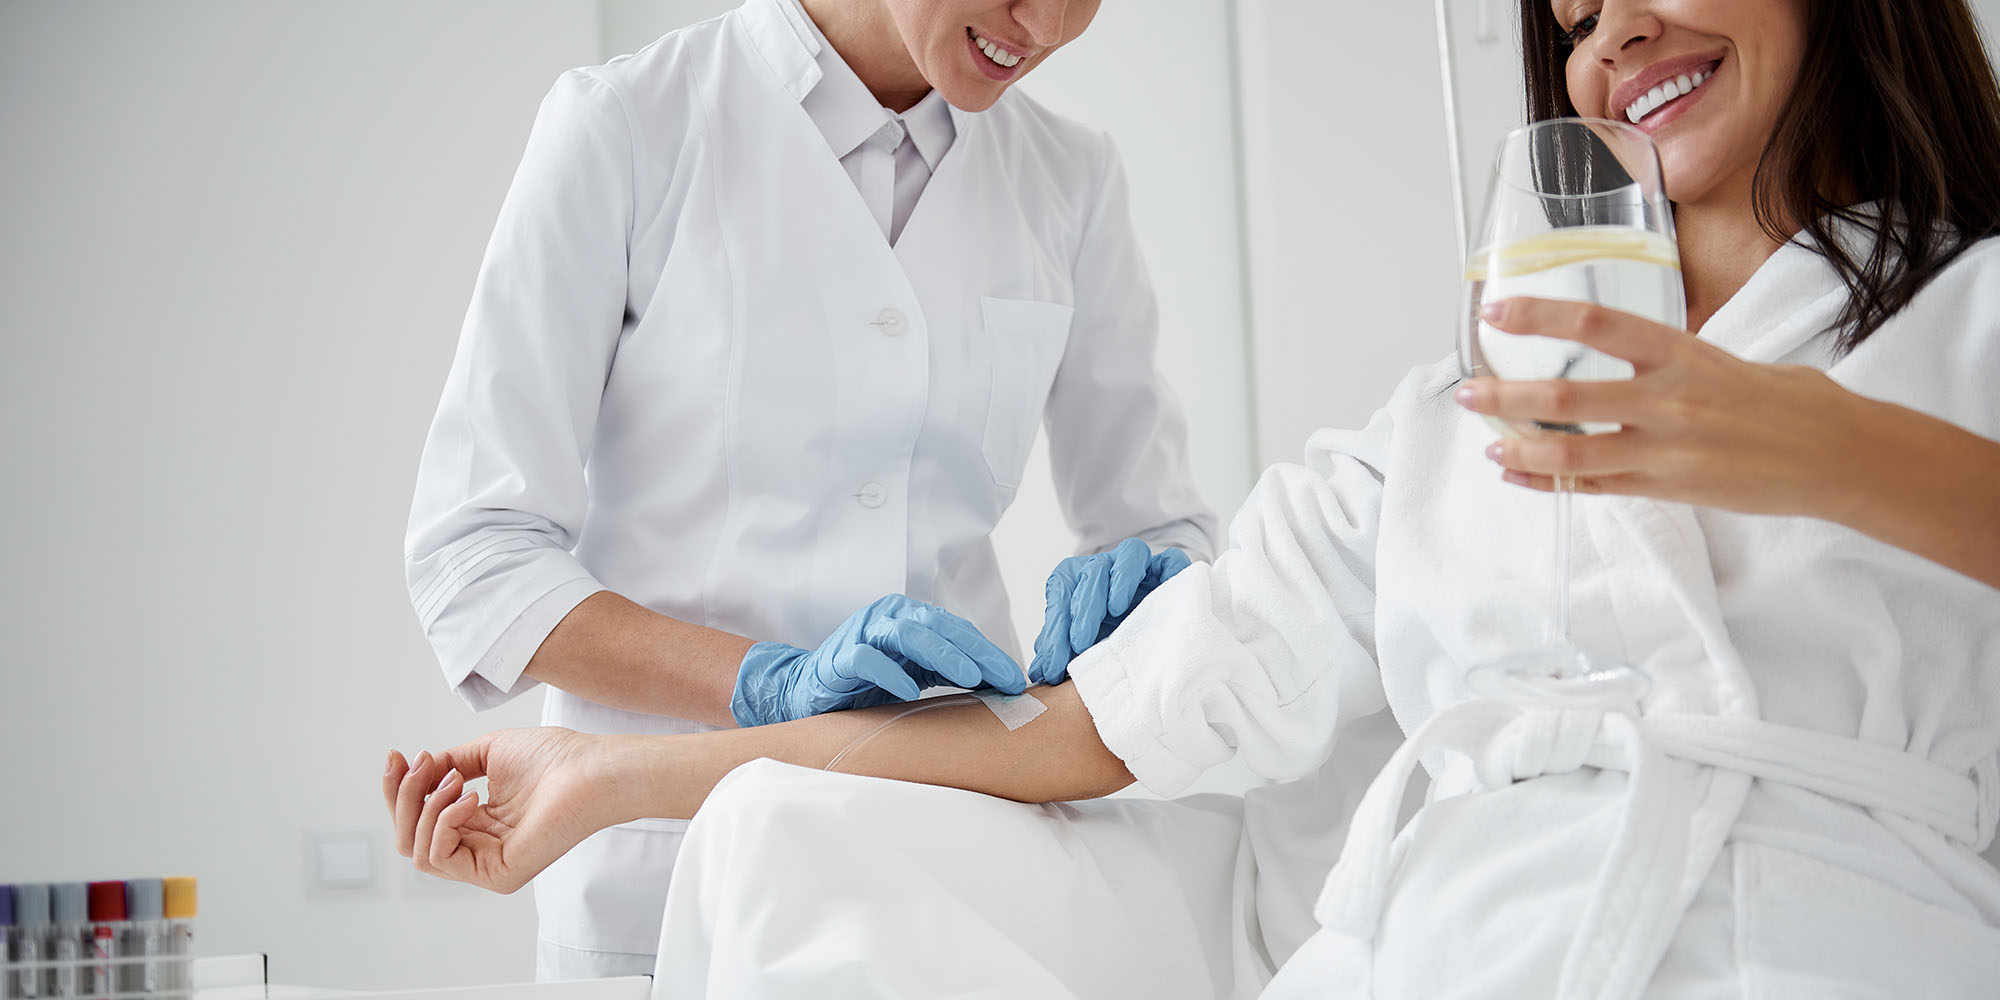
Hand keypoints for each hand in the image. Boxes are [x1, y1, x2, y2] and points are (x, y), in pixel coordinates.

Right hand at [384, 728, 614, 893]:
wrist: (591, 769)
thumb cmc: (554, 758)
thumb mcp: (488, 752)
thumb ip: (450, 763)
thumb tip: (419, 770)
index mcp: (477, 823)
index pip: (418, 819)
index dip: (400, 788)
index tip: (396, 755)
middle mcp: (479, 847)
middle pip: (408, 838)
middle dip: (403, 796)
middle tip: (418, 763)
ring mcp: (487, 865)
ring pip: (417, 850)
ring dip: (425, 807)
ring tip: (456, 779)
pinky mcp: (497, 875)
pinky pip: (441, 858)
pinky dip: (443, 822)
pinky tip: (469, 798)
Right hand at [731, 594, 1024, 726]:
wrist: (810, 692)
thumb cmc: (869, 683)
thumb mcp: (916, 673)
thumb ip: (950, 671)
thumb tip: (1001, 686)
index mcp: (911, 619)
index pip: (958, 630)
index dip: (989, 652)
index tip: (1015, 679)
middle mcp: (889, 618)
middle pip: (939, 626)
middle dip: (975, 652)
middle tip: (1003, 677)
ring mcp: (862, 633)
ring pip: (906, 633)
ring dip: (941, 653)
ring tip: (969, 677)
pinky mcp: (838, 657)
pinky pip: (866, 658)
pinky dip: (889, 673)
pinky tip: (910, 691)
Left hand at [1029, 537, 1191, 684]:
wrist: (1141, 639)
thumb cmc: (1103, 639)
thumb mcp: (1077, 647)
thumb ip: (1058, 651)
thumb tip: (1040, 671)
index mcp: (1076, 580)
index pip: (1063, 592)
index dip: (1057, 629)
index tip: (1055, 662)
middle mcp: (1105, 567)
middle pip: (1094, 572)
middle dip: (1085, 606)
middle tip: (1081, 641)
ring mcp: (1139, 566)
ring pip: (1131, 553)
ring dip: (1122, 578)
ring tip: (1116, 609)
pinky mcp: (1168, 570)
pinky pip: (1172, 560)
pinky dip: (1171, 570)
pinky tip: (1163, 594)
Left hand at [1454, 296, 1873, 517]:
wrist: (1839, 456)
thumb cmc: (1787, 402)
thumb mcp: (1726, 360)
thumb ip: (1668, 359)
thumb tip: (1621, 351)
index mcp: (1683, 354)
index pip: (1599, 323)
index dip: (1542, 315)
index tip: (1498, 311)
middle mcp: (1668, 400)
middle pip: (1567, 392)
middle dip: (1506, 394)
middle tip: (1467, 392)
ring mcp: (1666, 450)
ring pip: (1571, 450)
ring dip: (1519, 447)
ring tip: (1489, 442)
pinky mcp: (1668, 489)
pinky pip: (1594, 487)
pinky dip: (1549, 481)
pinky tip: (1519, 474)